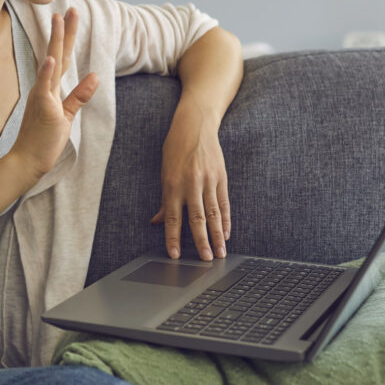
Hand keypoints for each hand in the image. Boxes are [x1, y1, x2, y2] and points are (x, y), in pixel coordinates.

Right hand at [10, 8, 98, 178]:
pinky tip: (50, 57)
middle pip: (58, 54)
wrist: (28, 160)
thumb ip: (79, 95)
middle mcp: (45, 88)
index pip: (62, 58)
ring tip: (59, 20)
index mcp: (51, 88)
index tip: (70, 18)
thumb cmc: (44, 139)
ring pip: (51, 64)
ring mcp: (43, 96)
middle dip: (64, 31)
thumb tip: (94, 76)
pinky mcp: (43, 108)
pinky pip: (45, 87)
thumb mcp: (66, 115)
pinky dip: (47, 72)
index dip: (67, 38)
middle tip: (70, 9)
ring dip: (56, 42)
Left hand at [151, 105, 229, 260]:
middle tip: (206, 260)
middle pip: (197, 218)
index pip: (173, 217)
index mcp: (172, 183)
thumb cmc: (176, 147)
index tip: (175, 255)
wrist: (196, 124)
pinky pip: (224, 203)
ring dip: (216, 236)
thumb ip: (164, 199)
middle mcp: (191, 183)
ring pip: (213, 213)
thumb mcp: (164, 170)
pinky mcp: (221, 177)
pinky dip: (225, 220)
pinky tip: (225, 233)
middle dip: (201, 242)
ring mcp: (208, 180)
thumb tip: (158, 222)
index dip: (173, 238)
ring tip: (220, 252)